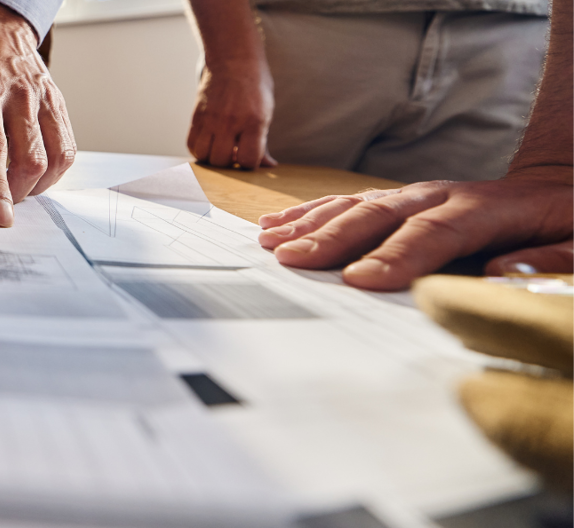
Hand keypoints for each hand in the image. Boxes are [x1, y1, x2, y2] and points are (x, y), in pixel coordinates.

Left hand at [0, 0, 75, 227]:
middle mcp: (19, 97)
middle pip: (30, 159)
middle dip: (17, 191)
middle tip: (2, 199)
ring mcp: (44, 100)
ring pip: (56, 157)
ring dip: (39, 185)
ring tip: (20, 188)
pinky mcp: (59, 103)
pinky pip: (68, 146)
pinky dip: (56, 170)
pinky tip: (39, 174)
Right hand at [187, 60, 275, 169]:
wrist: (233, 59)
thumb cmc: (254, 86)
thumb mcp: (266, 112)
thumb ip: (263, 140)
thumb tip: (269, 165)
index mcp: (254, 120)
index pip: (248, 159)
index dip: (249, 163)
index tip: (249, 155)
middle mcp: (230, 121)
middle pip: (222, 161)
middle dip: (229, 163)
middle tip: (234, 151)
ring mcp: (211, 119)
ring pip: (204, 156)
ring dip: (212, 157)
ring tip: (220, 147)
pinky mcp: (196, 116)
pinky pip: (191, 144)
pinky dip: (199, 149)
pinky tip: (209, 142)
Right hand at [257, 167, 572, 290]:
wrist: (557, 187)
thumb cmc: (566, 224)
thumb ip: (550, 260)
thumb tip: (505, 272)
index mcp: (485, 210)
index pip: (433, 234)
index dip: (395, 257)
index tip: (360, 282)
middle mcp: (441, 195)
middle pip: (380, 215)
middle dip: (333, 238)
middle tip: (294, 260)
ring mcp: (414, 194)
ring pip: (356, 205)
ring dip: (311, 224)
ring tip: (272, 244)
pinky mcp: (397, 200)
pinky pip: (347, 202)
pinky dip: (309, 213)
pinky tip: (277, 225)